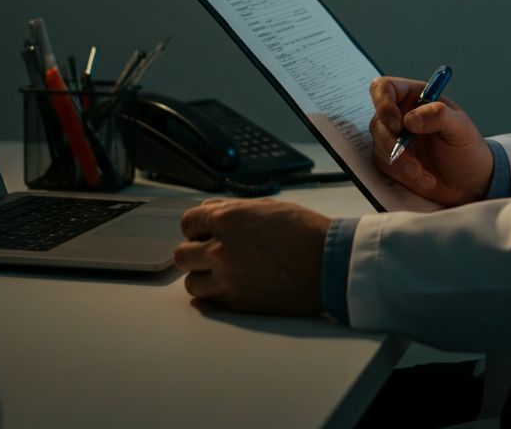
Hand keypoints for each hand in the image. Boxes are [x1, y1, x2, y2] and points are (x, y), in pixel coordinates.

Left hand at [174, 197, 330, 313]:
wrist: (328, 262)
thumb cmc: (304, 232)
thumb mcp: (267, 206)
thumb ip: (233, 208)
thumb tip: (210, 210)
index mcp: (228, 219)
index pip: (188, 222)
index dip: (196, 227)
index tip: (203, 232)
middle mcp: (221, 248)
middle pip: (182, 254)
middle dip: (195, 252)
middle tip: (210, 252)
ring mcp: (226, 278)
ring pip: (191, 282)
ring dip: (202, 276)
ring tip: (221, 272)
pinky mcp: (236, 302)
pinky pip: (207, 301)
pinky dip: (214, 295)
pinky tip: (229, 286)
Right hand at [369, 76, 493, 205]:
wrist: (469, 182)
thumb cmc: (466, 147)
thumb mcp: (460, 127)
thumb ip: (438, 115)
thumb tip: (410, 118)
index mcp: (415, 98)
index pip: (385, 88)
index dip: (383, 103)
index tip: (398, 124)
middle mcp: (401, 115)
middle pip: (378, 121)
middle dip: (393, 144)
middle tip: (412, 161)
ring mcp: (394, 138)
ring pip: (379, 145)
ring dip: (401, 163)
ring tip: (424, 174)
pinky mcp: (392, 160)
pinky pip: (385, 165)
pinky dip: (404, 175)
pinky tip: (425, 179)